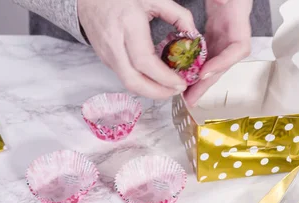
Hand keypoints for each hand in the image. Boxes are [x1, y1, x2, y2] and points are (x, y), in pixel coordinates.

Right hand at [78, 0, 196, 99]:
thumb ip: (177, 14)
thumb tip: (194, 35)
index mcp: (128, 24)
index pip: (144, 61)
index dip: (164, 77)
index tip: (181, 82)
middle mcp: (114, 43)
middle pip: (133, 81)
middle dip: (157, 93)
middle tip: (176, 91)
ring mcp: (106, 54)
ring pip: (128, 83)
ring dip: (150, 91)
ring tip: (169, 88)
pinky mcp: (104, 60)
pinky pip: (124, 77)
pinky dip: (141, 83)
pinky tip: (155, 80)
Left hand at [183, 0, 251, 106]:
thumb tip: (222, 0)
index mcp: (240, 23)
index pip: (237, 50)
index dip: (223, 64)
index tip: (205, 73)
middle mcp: (235, 35)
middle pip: (223, 65)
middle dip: (207, 84)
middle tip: (190, 99)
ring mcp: (225, 37)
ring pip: (213, 64)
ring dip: (200, 81)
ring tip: (185, 96)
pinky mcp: (215, 36)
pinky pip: (206, 56)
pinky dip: (196, 67)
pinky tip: (184, 77)